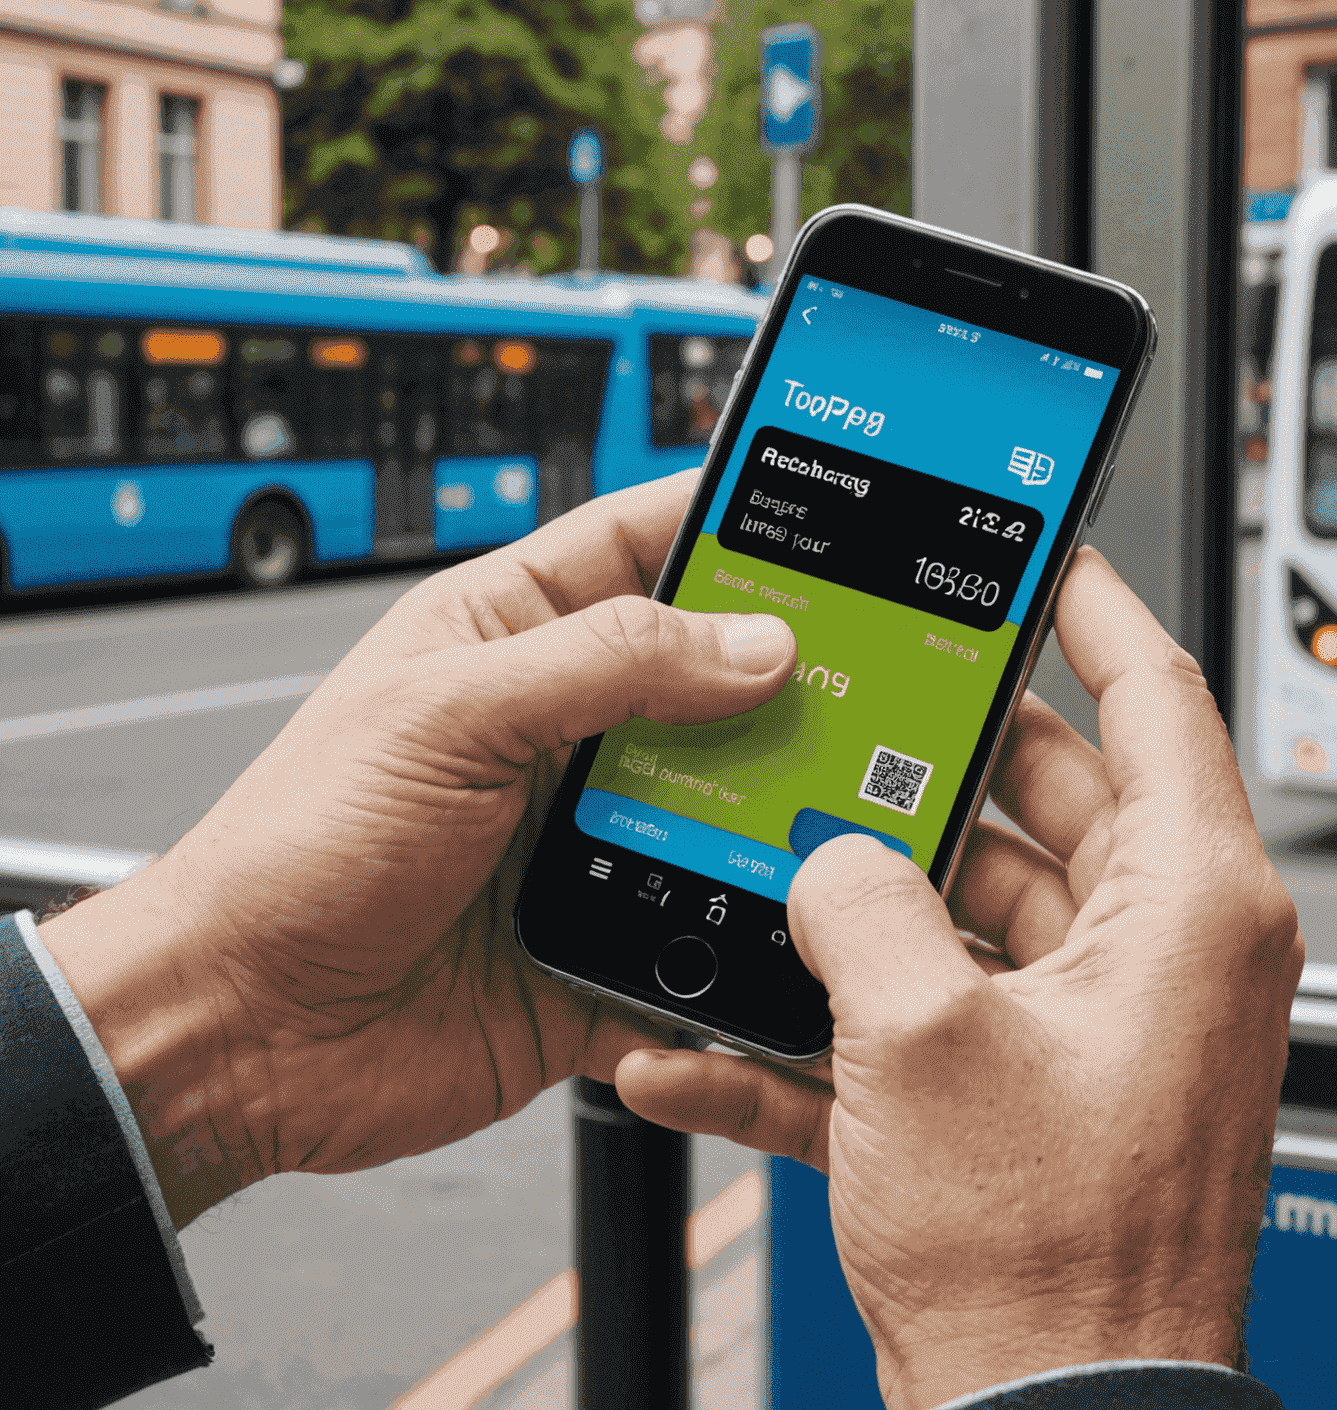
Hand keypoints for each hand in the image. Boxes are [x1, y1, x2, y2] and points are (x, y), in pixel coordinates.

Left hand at [40, 473, 795, 1227]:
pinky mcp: (604, 940)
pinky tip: (792, 927)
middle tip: (878, 676)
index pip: (636, 547)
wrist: (241, 1034)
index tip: (824, 518)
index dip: (726, 522)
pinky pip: (705, 932)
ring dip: (780, 811)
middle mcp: (560, 735)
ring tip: (851, 801)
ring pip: (725, 805)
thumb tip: (751, 640)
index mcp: (508, 641)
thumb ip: (604, 663)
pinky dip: (747, 936)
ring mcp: (586, 838)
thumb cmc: (296, 852)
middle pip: (707, 681)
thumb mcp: (446, 714)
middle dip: (788, 679)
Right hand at [617, 547, 1302, 1409]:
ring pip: (973, 900)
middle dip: (936, 763)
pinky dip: (839, 1021)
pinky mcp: (1029, 1086)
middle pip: (1046, 796)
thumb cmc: (1042, 1267)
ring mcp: (1089, 1020)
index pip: (1155, 697)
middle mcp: (1154, 954)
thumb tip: (826, 860)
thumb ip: (860, 903)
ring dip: (867, 898)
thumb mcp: (920, 1045)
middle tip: (857, 716)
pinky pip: (931, 1010)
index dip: (1092, 610)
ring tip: (771, 869)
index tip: (1042, 558)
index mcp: (1186, 909)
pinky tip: (720, 1042)